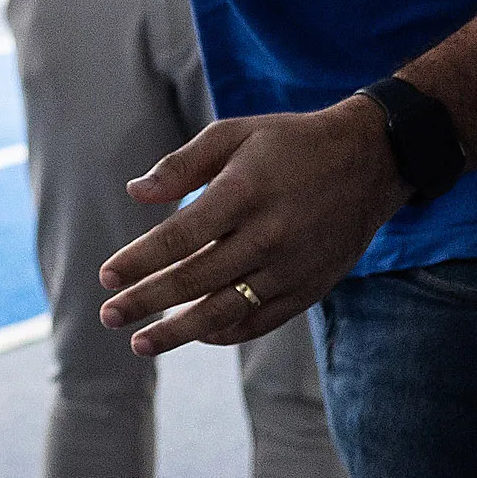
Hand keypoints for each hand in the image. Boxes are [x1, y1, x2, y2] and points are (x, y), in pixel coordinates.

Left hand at [96, 98, 406, 353]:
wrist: (369, 162)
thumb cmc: (290, 143)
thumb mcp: (235, 133)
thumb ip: (183, 165)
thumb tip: (136, 193)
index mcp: (245, 191)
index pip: (180, 236)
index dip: (140, 260)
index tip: (107, 276)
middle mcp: (268, 235)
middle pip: (196, 280)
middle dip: (146, 301)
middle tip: (109, 315)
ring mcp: (291, 267)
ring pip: (226, 311)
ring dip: (179, 332)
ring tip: (140, 343)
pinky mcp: (309, 287)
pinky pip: (259, 321)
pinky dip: (224, 333)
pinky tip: (196, 335)